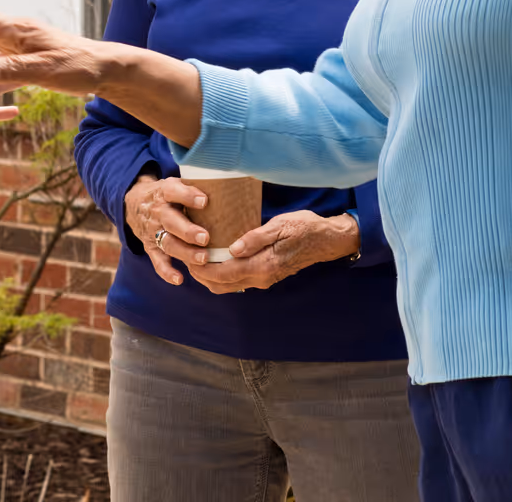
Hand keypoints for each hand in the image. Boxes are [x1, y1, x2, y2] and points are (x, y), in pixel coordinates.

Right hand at [124, 174, 211, 284]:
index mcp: (164, 193)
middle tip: (205, 238)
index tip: (205, 201)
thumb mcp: (175, 183)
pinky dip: (166, 272)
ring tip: (203, 258)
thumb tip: (226, 188)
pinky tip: (179, 279)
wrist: (134, 203)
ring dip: (185, 252)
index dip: (188, 196)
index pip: (173, 192)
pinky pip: (157, 261)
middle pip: (171, 222)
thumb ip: (194, 187)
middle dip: (188, 231)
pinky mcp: (150, 247)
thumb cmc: (167, 194)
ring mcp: (153, 231)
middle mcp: (158, 212)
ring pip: (168, 243)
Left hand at [188, 212, 359, 294]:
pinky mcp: (266, 275)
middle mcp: (261, 278)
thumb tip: (232, 249)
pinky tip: (215, 257)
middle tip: (184, 256)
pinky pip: (237, 280)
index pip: (223, 273)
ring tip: (195, 257)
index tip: (185, 255)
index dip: (200, 268)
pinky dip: (222, 273)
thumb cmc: (304, 227)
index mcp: (262, 266)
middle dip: (199, 274)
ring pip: (228, 285)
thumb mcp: (280, 226)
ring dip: (209, 275)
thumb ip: (255, 238)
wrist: (327, 240)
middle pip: (221, 284)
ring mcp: (264, 279)